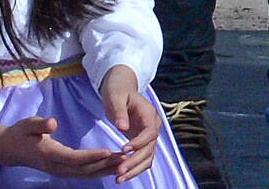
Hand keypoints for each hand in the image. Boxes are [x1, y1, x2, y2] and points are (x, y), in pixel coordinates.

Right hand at [0, 116, 118, 178]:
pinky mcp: (60, 170)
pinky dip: (96, 171)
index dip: (91, 156)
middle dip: (104, 164)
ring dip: (104, 169)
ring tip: (123, 162)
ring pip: (83, 174)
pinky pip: (81, 174)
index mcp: (48, 154)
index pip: (73, 158)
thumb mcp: (27, 124)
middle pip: (82, 169)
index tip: (109, 150)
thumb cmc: (20, 133)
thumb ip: (40, 124)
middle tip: (125, 157)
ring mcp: (57, 171)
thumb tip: (53, 123)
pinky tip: (111, 167)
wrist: (8, 149)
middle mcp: (54, 166)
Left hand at [99, 65, 160, 183]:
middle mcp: (153, 126)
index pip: (149, 132)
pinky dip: (134, 169)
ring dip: (135, 170)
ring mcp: (148, 135)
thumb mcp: (116, 97)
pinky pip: (142, 159)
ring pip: (148, 157)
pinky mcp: (142, 142)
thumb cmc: (118, 91)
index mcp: (149, 114)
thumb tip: (122, 127)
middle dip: (134, 162)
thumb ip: (119, 112)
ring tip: (118, 179)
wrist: (121, 89)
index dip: (138, 143)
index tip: (123, 150)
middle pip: (149, 148)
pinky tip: (121, 176)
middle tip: (118, 172)